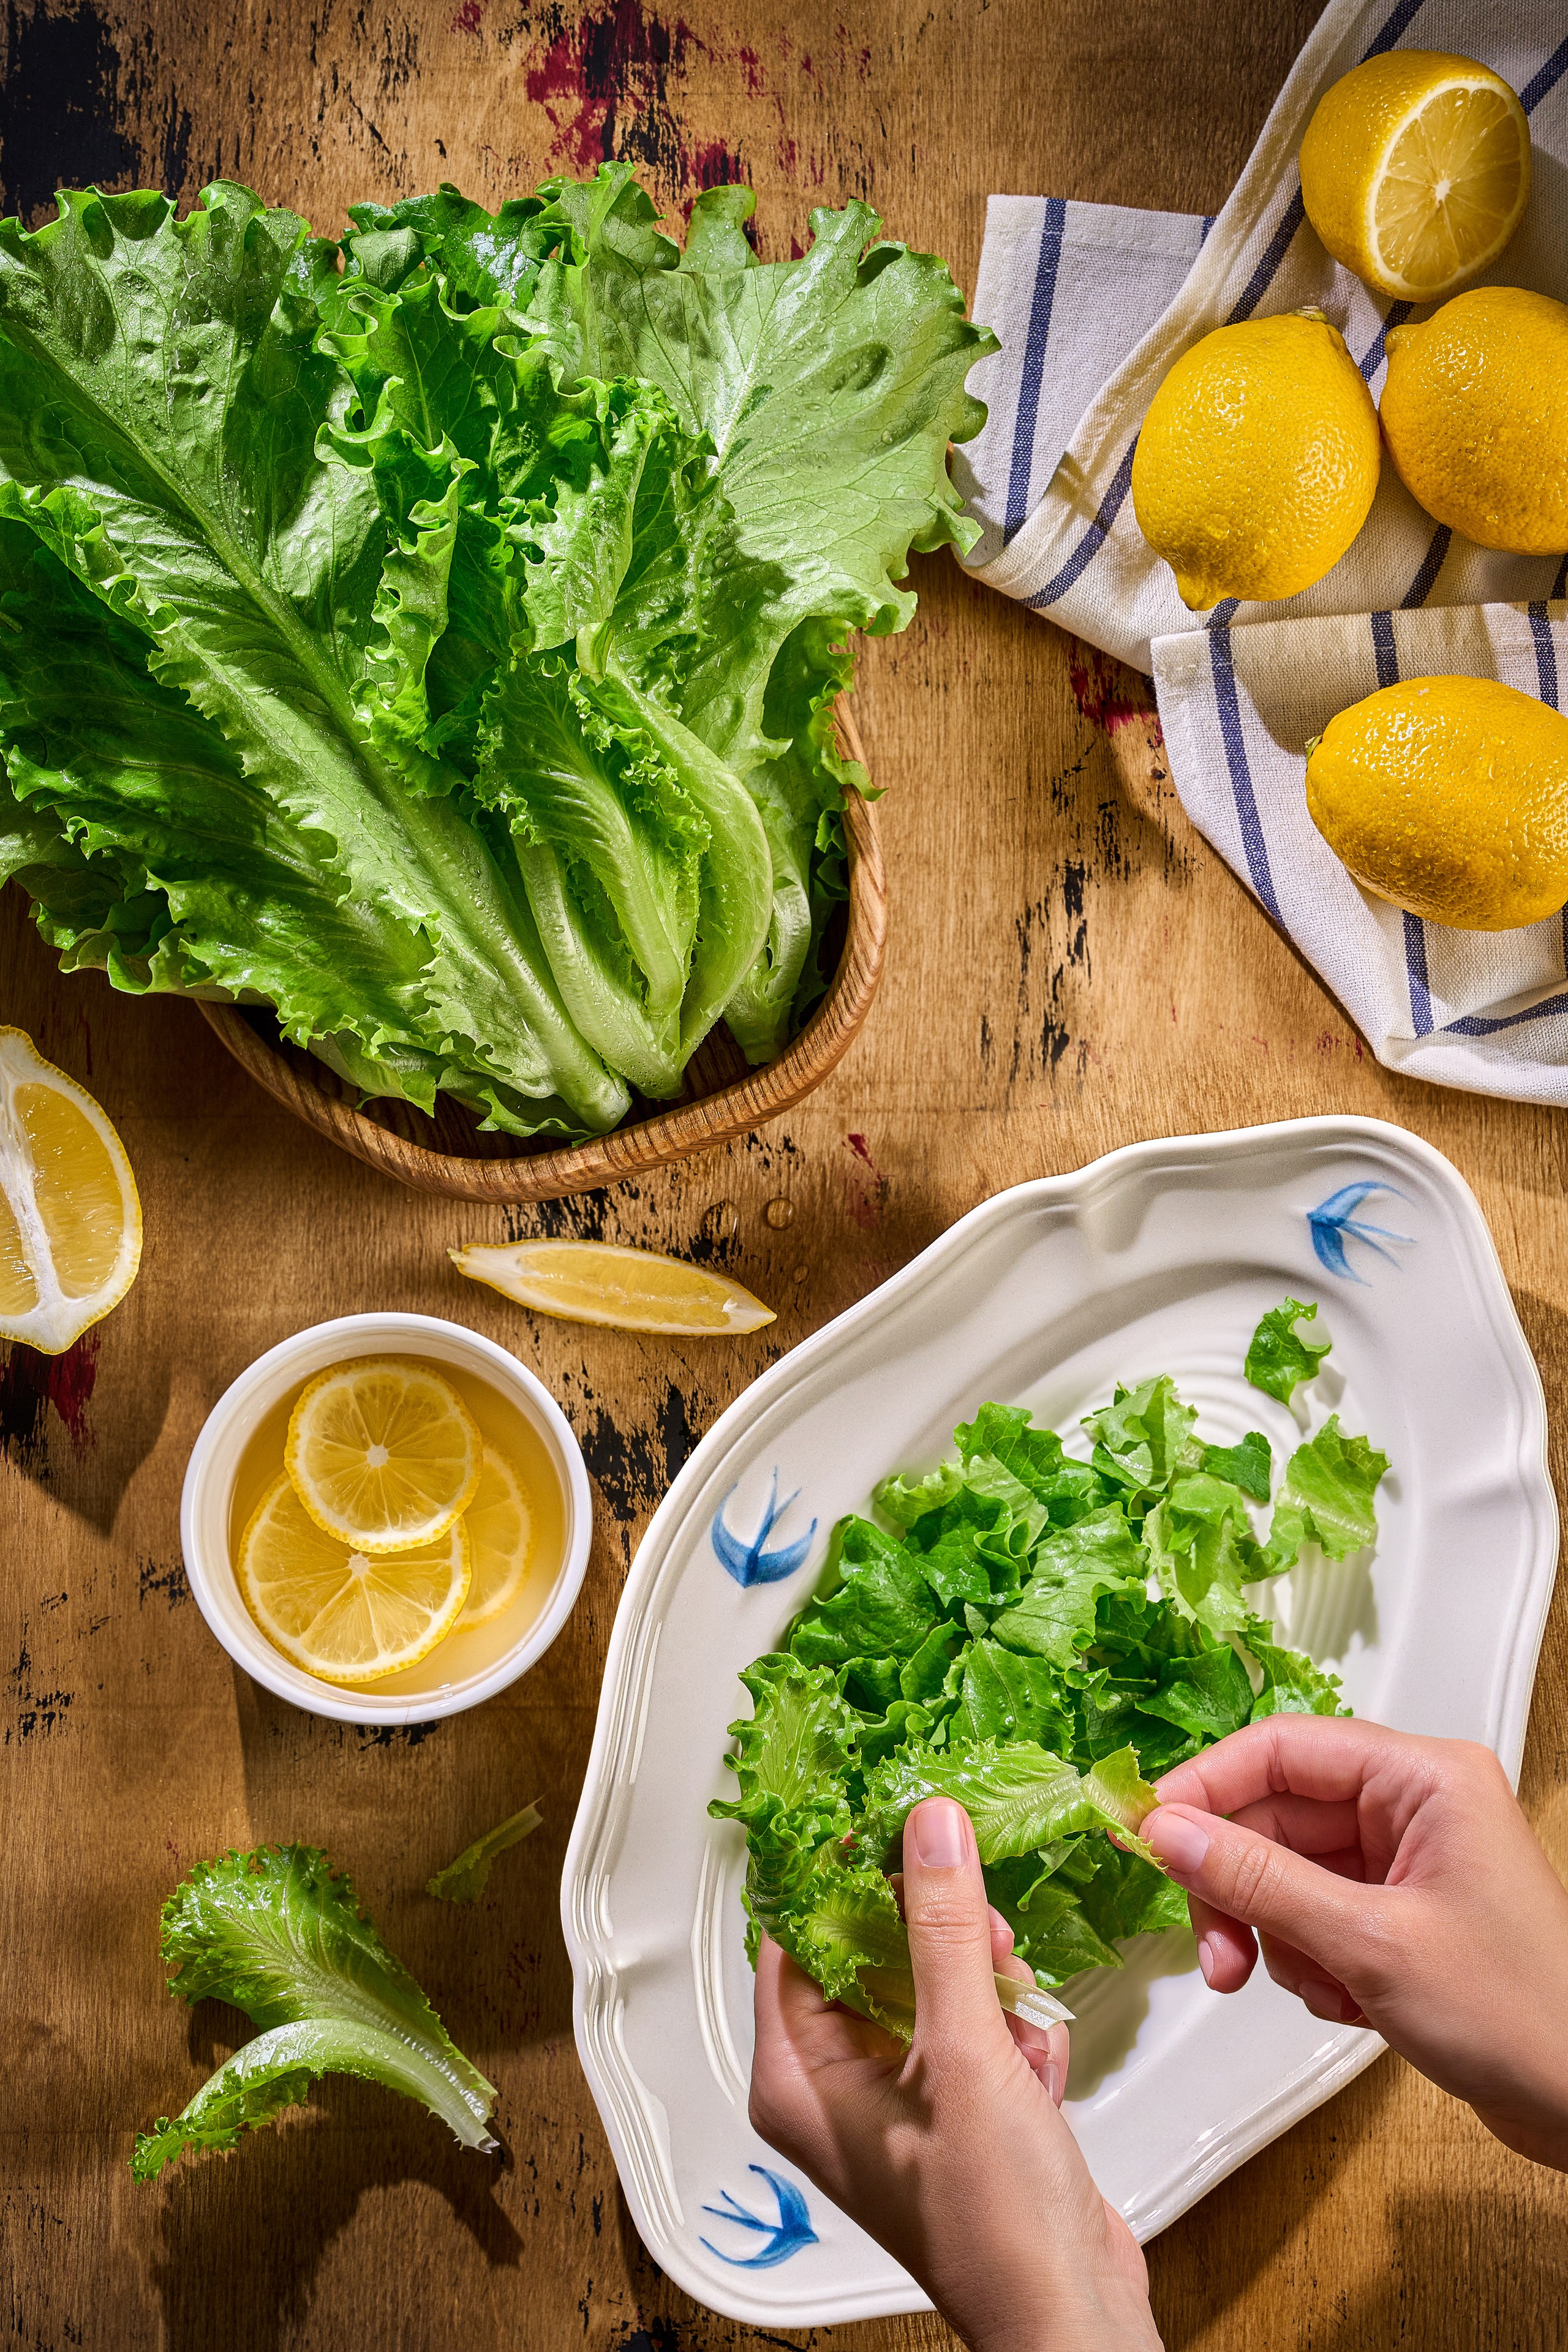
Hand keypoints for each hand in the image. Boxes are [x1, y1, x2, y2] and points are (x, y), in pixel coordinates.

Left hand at [748, 1797, 1162, 2351]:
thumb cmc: (993, 2221)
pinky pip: (975, 2027)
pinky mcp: (954, 2110)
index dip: (843, 1876)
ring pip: (935, 1984)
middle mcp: (835, 2088)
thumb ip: (944, 1926)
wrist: (1069, 2312)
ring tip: (1018, 2017)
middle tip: (983, 1931)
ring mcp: (897, 2100)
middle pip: (874, 1952)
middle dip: (940, 1938)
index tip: (892, 1824)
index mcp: (798, 2077)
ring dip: (990, 1988)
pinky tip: (1037, 2071)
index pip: (796, 1937)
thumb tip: (926, 1828)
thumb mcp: (963, 2049)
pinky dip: (1013, 2035)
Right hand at [1147, 1715, 1567, 2169]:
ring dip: (1276, 1935)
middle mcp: (1414, 1806)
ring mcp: (1408, 1861)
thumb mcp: (1370, 1943)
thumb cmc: (1522, 2014)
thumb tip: (1167, 1832)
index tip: (1144, 1831)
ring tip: (1311, 1988)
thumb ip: (1258, 1881)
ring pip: (1288, 1871)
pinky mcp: (1401, 1914)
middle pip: (1275, 1816)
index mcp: (1424, 1777)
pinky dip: (1311, 1961)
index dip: (1205, 1787)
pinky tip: (1348, 2002)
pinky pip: (1315, 1915)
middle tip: (1215, 1952)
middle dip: (1238, 1887)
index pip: (1281, 1748)